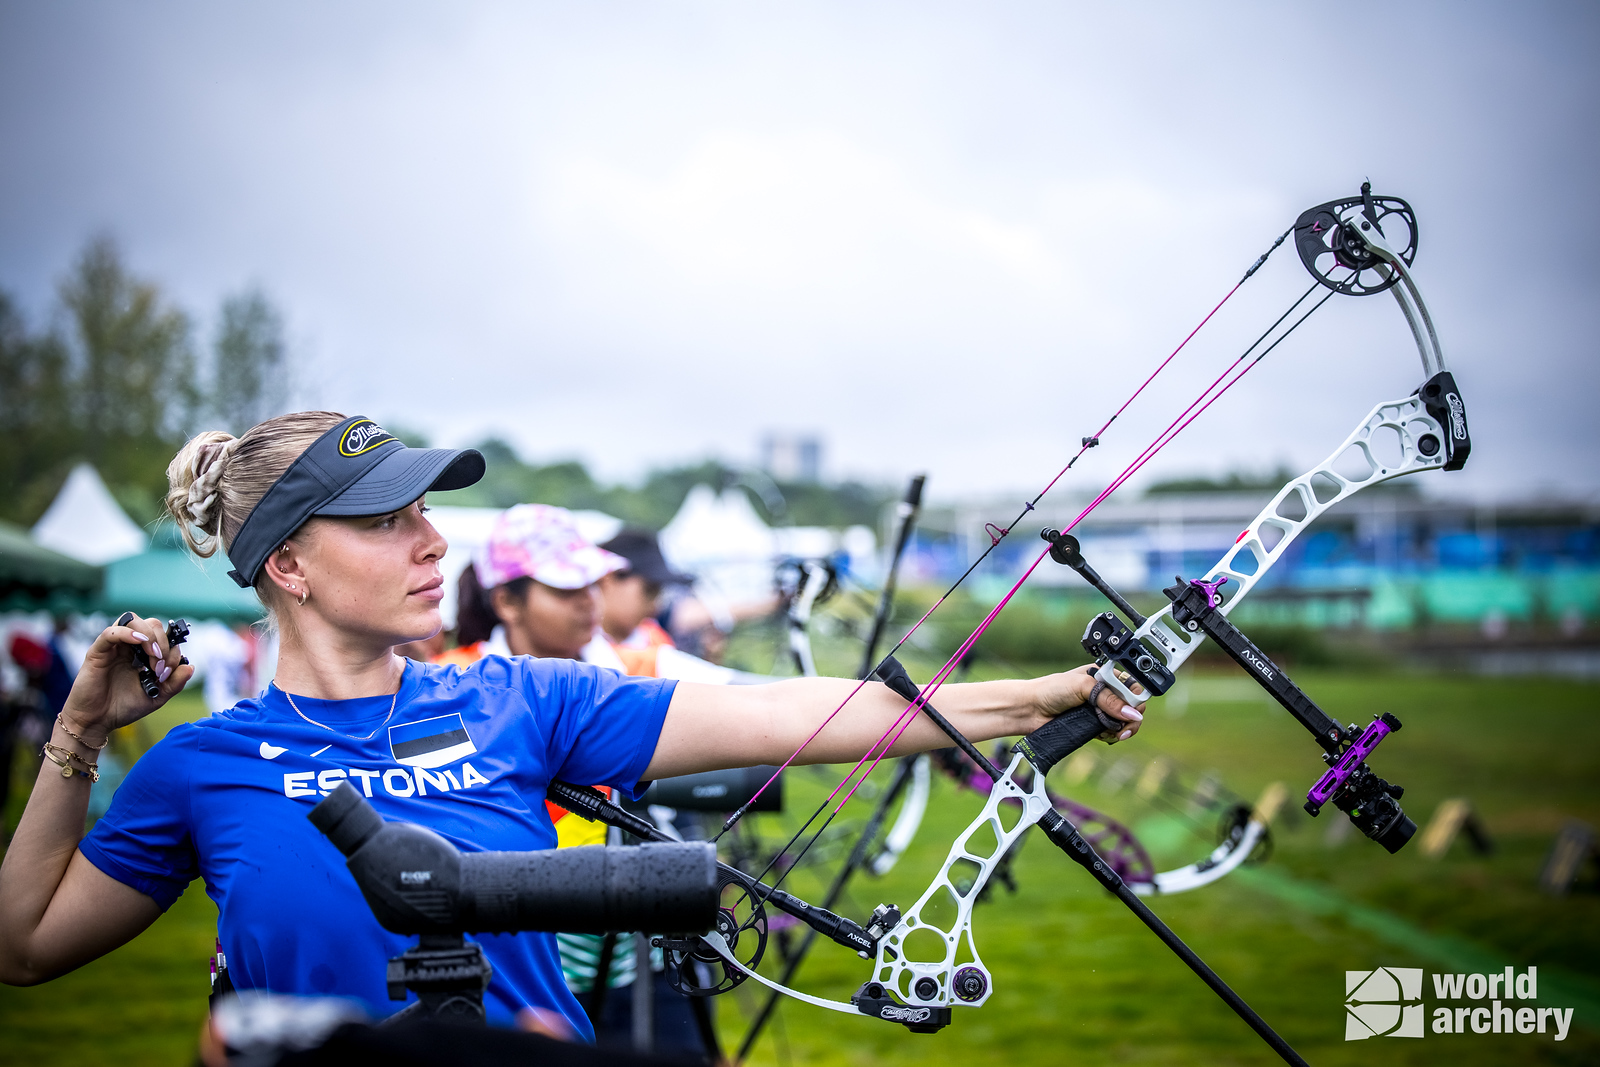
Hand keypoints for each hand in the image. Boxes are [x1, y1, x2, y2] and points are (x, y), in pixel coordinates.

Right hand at [58, 615, 194, 744]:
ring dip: (150, 636)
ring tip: (153, 657)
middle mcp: (128, 647)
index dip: (172, 650)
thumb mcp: (156, 697)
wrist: (96, 722)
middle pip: (150, 624)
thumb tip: (191, 667)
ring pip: (133, 621)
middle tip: (161, 664)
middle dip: (163, 642)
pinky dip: (127, 633)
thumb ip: (174, 683)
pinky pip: (111, 632)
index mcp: (143, 655)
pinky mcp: (97, 652)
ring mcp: (113, 647)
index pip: (163, 637)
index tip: (169, 670)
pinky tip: (139, 642)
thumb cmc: (122, 708)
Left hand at [1031, 663, 1144, 743]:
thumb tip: (1130, 713)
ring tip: (1112, 732)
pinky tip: (1103, 735)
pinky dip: (1112, 736)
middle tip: (1123, 726)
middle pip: (1131, 706)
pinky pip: (1111, 732)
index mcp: (1103, 676)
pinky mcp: (1093, 726)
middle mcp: (1103, 693)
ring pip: (1123, 721)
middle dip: (1131, 718)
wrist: (1030, 710)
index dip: (1135, 698)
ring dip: (1121, 729)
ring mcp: (1099, 710)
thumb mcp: (1082, 686)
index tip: (1132, 710)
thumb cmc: (1051, 690)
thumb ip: (1108, 698)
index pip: (1131, 686)